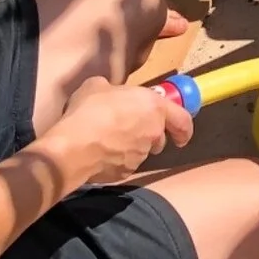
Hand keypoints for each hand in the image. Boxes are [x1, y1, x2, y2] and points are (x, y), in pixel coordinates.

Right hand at [47, 76, 189, 184]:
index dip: (183, 127)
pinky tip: (99, 154)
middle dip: (150, 136)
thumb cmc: (89, 110)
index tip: (182, 135)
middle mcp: (153, 133)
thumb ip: (113, 90)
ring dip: (132, 147)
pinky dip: (116, 161)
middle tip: (130, 130)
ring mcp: (140, 155)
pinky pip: (124, 165)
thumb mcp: (98, 85)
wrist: (74, 146)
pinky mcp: (125, 173)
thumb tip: (110, 94)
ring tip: (109, 141)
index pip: (182, 120)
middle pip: (160, 138)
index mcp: (153, 107)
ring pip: (142, 152)